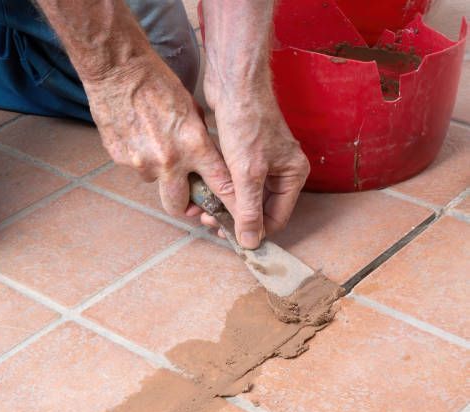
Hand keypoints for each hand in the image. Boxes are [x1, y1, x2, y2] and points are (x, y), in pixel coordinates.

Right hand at [82, 52, 236, 216]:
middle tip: (188, 197)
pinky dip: (141, 158)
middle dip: (186, 206)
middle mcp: (169, 161)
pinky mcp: (120, 160)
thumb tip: (204, 164)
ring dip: (160, 173)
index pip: (220, 186)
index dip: (229, 205)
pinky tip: (139, 135)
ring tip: (156, 144)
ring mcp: (142, 163)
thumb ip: (200, 142)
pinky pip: (136, 168)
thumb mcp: (192, 111)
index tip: (234, 216)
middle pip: (180, 206)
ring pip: (155, 183)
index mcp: (194, 145)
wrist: (118, 70)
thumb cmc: (158, 82)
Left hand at [201, 79, 309, 247]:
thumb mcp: (247, 173)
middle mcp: (282, 169)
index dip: (253, 231)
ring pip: (246, 194)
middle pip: (260, 208)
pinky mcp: (247, 151)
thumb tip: (251, 242)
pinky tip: (206, 192)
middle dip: (236, 218)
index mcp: (293, 175)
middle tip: (210, 222)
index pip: (276, 218)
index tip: (227, 236)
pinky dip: (223, 188)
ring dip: (227, 205)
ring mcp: (264, 159)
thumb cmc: (246, 122)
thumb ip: (248, 210)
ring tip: (204, 209)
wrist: (234, 82)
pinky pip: (237, 180)